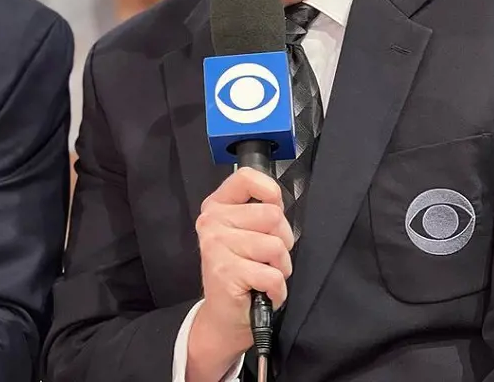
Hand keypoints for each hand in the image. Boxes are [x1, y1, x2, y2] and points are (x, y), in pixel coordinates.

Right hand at [186, 168, 293, 381]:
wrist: (224, 316)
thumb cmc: (242, 271)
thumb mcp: (246, 233)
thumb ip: (259, 212)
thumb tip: (277, 201)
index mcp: (217, 206)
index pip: (245, 178)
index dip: (270, 190)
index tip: (274, 206)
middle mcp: (211, 222)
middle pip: (272, 215)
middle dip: (282, 240)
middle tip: (268, 257)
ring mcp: (216, 246)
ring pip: (276, 246)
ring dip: (280, 267)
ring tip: (263, 275)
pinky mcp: (226, 273)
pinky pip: (273, 275)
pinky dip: (277, 290)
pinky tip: (263, 291)